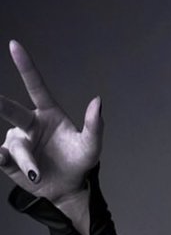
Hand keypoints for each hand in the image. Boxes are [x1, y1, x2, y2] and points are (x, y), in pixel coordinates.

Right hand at [0, 40, 102, 202]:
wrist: (67, 189)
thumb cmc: (79, 162)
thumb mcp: (91, 146)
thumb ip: (95, 125)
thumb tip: (98, 101)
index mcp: (49, 113)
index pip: (35, 86)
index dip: (25, 66)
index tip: (14, 45)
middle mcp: (30, 123)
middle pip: (12, 110)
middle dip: (1, 104)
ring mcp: (18, 141)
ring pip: (16, 145)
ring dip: (26, 160)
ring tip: (37, 173)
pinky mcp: (9, 159)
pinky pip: (1, 156)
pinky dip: (2, 159)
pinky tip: (3, 159)